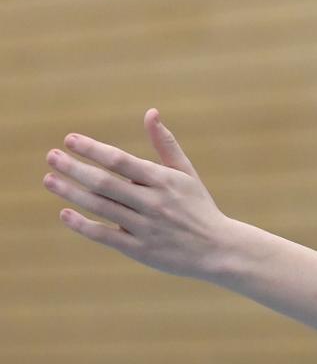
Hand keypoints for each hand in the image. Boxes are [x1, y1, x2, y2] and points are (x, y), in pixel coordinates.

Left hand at [44, 110, 237, 277]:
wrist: (220, 250)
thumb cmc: (199, 208)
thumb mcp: (187, 174)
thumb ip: (166, 145)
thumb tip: (151, 113)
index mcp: (164, 181)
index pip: (120, 161)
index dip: (93, 149)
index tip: (70, 140)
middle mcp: (153, 203)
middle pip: (105, 183)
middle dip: (74, 168)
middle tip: (51, 157)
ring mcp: (146, 228)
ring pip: (101, 207)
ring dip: (71, 193)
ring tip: (50, 180)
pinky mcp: (141, 250)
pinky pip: (105, 236)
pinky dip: (83, 225)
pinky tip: (65, 213)